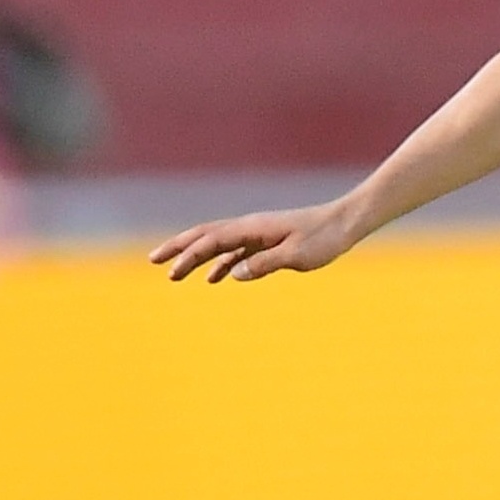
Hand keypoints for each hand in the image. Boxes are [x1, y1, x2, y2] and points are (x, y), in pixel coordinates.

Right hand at [151, 200, 361, 283]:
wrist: (345, 222)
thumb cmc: (325, 238)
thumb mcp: (297, 256)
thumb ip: (265, 264)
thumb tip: (234, 274)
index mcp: (253, 228)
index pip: (213, 240)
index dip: (190, 254)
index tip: (172, 270)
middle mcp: (250, 227)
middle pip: (206, 235)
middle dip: (179, 247)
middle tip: (153, 260)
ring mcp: (257, 233)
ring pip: (219, 243)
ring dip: (196, 257)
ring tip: (175, 274)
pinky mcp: (267, 241)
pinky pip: (237, 251)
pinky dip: (221, 262)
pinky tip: (214, 277)